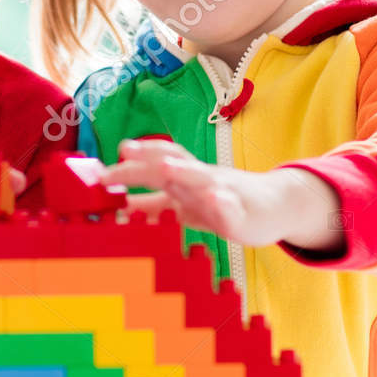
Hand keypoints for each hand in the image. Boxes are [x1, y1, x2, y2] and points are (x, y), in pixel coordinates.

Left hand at [99, 138, 345, 252]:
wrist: (276, 206)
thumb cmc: (224, 203)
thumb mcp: (183, 205)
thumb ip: (152, 206)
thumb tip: (117, 209)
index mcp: (184, 178)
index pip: (155, 161)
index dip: (129, 164)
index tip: (100, 172)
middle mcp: (200, 180)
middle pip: (170, 164)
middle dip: (143, 163)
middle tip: (117, 164)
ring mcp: (224, 194)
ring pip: (203, 178)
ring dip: (183, 170)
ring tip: (163, 166)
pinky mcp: (244, 215)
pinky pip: (234, 208)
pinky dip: (224, 203)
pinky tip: (216, 199)